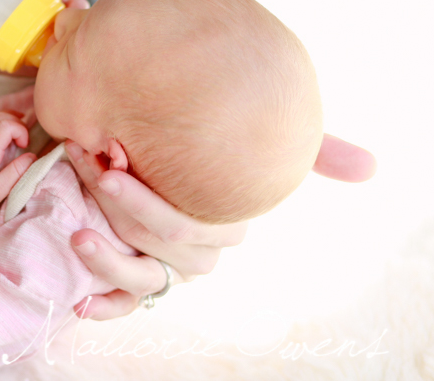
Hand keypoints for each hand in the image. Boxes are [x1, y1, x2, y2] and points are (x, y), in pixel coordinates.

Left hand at [0, 111, 36, 251]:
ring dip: (8, 119)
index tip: (25, 145)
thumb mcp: (0, 191)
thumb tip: (32, 156)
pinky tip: (7, 133)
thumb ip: (16, 173)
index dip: (20, 130)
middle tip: (24, 141)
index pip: (5, 125)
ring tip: (18, 134)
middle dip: (17, 123)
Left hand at [64, 132, 376, 319]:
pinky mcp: (136, 284)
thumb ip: (308, 152)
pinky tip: (79, 300)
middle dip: (114, 205)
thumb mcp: (251, 141)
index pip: (186, 224)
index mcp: (224, 227)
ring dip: (106, 258)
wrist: (160, 153)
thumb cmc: (202, 146)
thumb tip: (370, 167)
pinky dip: (103, 304)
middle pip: (157, 243)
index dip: (145, 198)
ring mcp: (167, 272)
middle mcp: (198, 256)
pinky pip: (124, 305)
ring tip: (76, 234)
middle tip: (83, 165)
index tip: (110, 160)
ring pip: (141, 275)